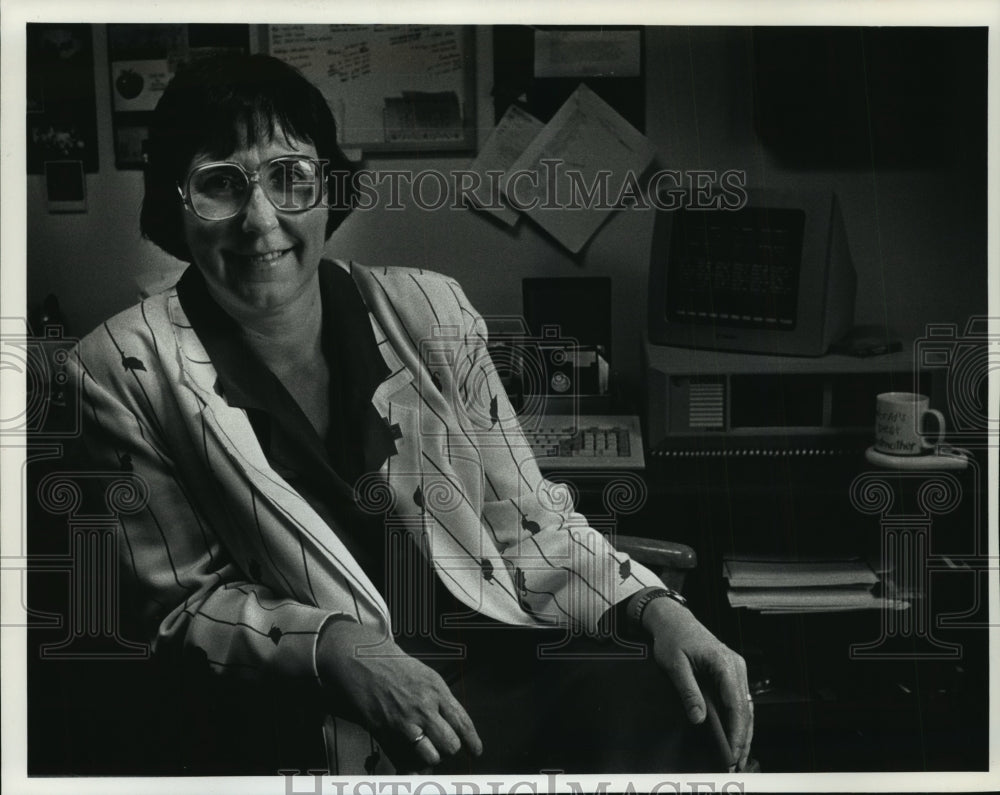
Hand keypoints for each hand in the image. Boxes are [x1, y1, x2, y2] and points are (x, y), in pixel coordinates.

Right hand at [316, 620, 482, 771]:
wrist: (362, 660)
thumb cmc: (393, 666)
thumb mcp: (426, 675)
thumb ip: (441, 699)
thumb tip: (454, 724)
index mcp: (436, 690)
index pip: (462, 722)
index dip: (472, 741)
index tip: (476, 751)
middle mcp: (423, 707)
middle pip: (450, 744)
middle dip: (451, 749)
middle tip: (446, 746)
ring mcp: (404, 722)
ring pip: (431, 756)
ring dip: (431, 757)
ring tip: (427, 750)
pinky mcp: (385, 732)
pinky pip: (404, 760)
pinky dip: (410, 765)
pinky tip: (412, 762)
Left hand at [641, 597, 753, 770]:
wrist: (673, 619)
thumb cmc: (672, 638)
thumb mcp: (674, 665)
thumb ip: (688, 691)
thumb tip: (698, 718)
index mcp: (724, 663)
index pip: (736, 705)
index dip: (736, 732)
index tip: (731, 752)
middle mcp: (736, 666)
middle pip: (746, 709)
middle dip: (743, 738)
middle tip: (735, 762)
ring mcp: (736, 669)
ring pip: (745, 706)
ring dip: (743, 731)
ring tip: (736, 755)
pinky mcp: (731, 672)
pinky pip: (739, 699)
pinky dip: (738, 719)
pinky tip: (734, 735)